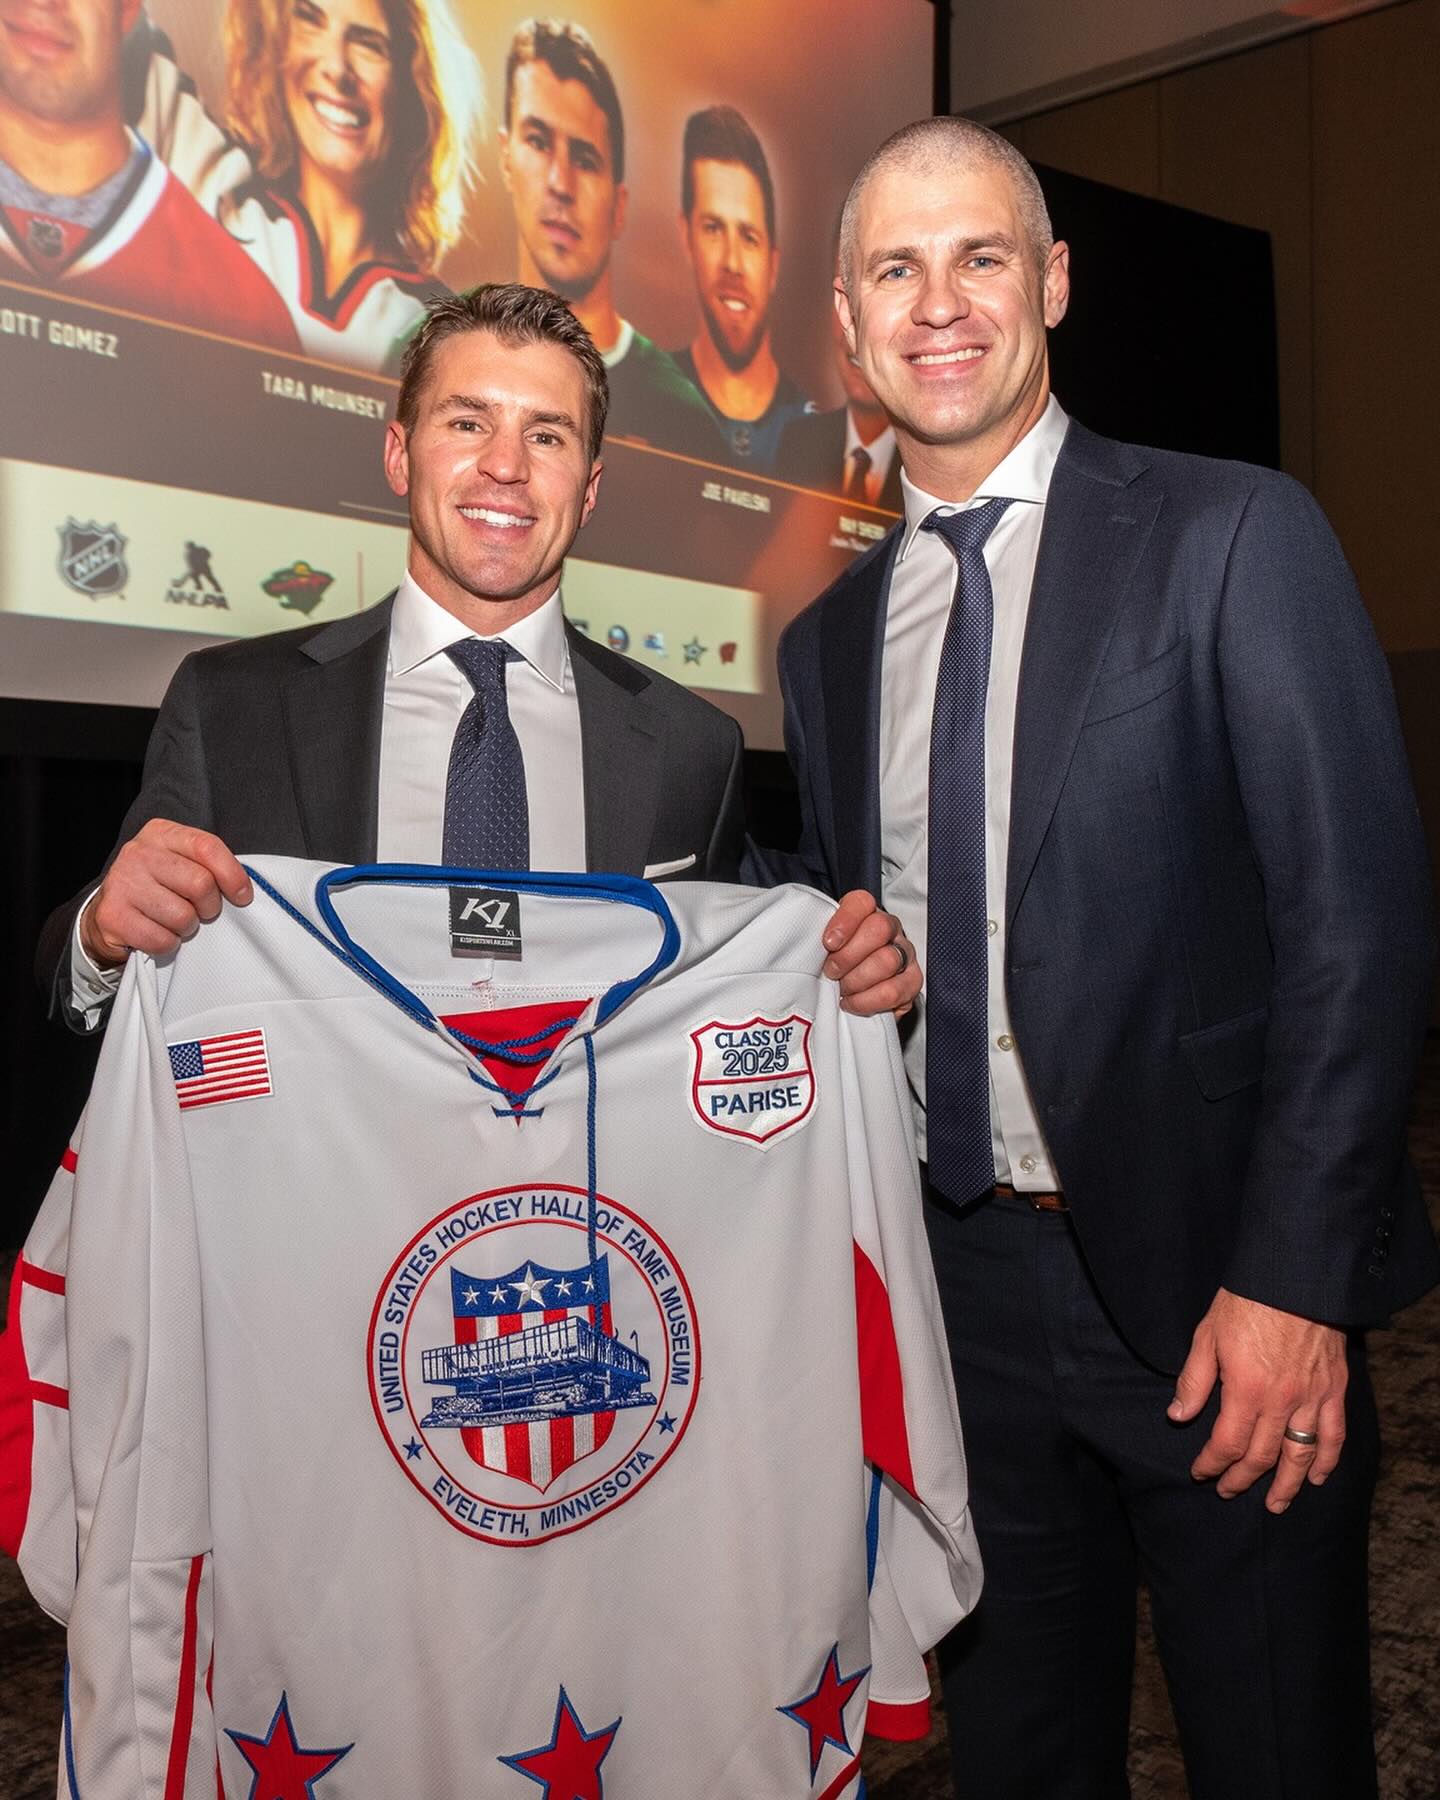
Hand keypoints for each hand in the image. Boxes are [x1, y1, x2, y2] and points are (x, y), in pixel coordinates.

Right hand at [80, 819, 251, 967]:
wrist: (108, 913)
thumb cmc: (156, 887)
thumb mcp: (181, 863)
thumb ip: (208, 865)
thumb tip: (242, 890)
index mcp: (160, 833)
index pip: (208, 847)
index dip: (232, 875)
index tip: (242, 896)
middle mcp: (138, 853)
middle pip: (200, 884)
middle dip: (209, 906)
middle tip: (200, 911)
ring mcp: (122, 883)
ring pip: (183, 916)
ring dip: (187, 927)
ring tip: (173, 921)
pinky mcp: (112, 916)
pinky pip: (162, 939)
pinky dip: (168, 944)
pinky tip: (157, 933)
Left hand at [820, 890, 920, 1018]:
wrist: (856, 993)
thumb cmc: (838, 965)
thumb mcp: (825, 947)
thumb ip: (817, 937)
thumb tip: (803, 943)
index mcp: (867, 913)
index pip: (862, 902)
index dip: (845, 920)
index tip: (828, 942)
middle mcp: (891, 930)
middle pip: (879, 928)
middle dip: (849, 955)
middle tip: (831, 971)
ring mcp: (905, 955)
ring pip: (887, 960)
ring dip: (857, 980)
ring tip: (842, 989)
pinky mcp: (911, 983)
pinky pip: (893, 991)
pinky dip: (867, 1001)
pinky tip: (852, 1002)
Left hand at [1168, 1287, 1347, 1512]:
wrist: (1295, 1276)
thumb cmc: (1246, 1301)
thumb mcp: (1207, 1335)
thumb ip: (1194, 1380)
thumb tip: (1178, 1416)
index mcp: (1246, 1390)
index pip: (1227, 1443)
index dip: (1212, 1464)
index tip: (1200, 1473)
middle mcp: (1282, 1402)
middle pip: (1261, 1456)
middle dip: (1242, 1478)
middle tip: (1227, 1491)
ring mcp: (1312, 1398)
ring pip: (1300, 1456)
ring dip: (1286, 1486)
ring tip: (1275, 1505)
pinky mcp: (1334, 1389)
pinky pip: (1333, 1436)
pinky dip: (1326, 1461)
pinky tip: (1317, 1478)